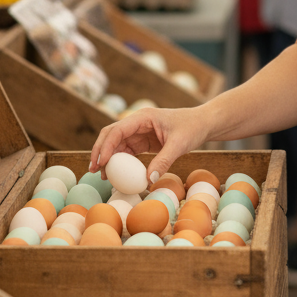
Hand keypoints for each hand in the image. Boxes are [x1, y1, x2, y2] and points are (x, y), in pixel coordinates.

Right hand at [89, 105, 211, 184]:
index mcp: (143, 117)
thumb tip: (147, 180)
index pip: (118, 129)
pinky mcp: (143, 141)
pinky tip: (116, 175)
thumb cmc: (192, 128)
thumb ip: (163, 161)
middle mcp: (137, 122)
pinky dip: (119, 162)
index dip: (107, 146)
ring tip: (102, 176)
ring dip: (108, 158)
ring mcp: (139, 132)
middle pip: (111, 134)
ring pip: (116, 144)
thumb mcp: (179, 145)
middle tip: (94, 169)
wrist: (203, 124)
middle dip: (100, 150)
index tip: (101, 162)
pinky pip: (127, 151)